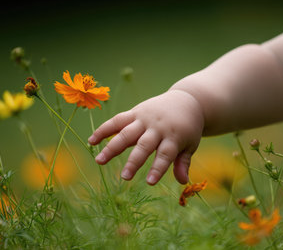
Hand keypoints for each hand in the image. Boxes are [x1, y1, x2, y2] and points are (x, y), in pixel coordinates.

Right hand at [88, 89, 204, 184]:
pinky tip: (92, 140)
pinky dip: (104, 129)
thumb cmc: (188, 128)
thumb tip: (183, 182)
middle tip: (125, 177)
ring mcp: (145, 119)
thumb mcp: (191, 144)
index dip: (158, 168)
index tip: (150, 182)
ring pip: (126, 133)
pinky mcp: (136, 112)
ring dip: (112, 147)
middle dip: (134, 162)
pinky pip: (118, 120)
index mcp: (174, 136)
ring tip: (99, 161)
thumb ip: (183, 161)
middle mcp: (158, 128)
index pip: (165, 154)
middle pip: (144, 145)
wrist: (186, 100)